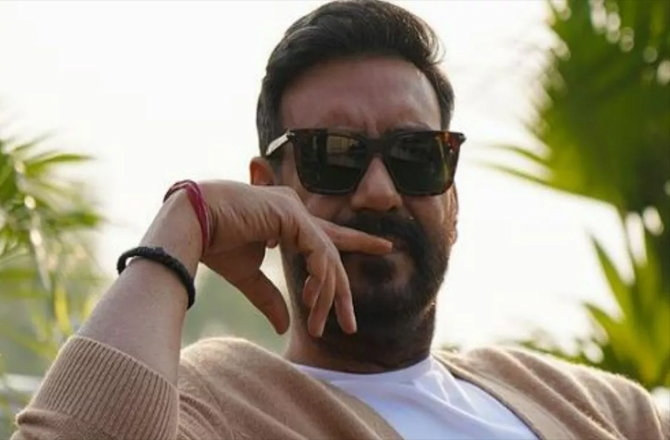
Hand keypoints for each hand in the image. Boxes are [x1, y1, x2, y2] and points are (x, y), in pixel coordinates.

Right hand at [195, 181, 391, 336]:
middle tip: (353, 322)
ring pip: (327, 259)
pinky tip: (312, 301)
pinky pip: (318, 253)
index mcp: (288, 221)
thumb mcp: (249, 277)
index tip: (383, 246)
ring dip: (326, 297)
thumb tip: (285, 325)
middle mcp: (295, 211)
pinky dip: (319, 280)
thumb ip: (270, 298)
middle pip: (334, 252)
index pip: (327, 236)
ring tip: (321, 327)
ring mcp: (294, 210)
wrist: (189, 227)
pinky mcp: (291, 214)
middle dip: (344, 289)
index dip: (355, 243)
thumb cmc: (214, 244)